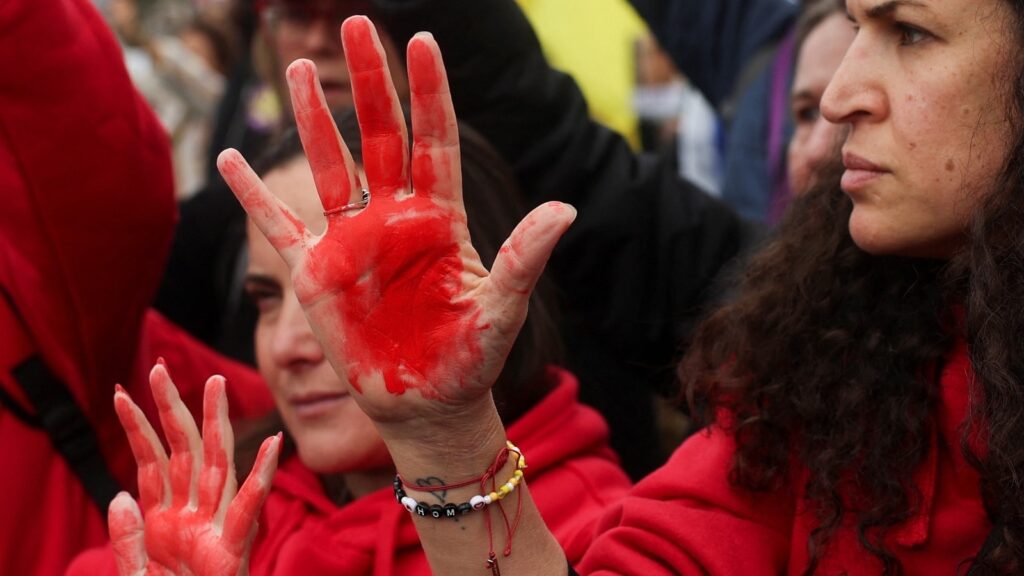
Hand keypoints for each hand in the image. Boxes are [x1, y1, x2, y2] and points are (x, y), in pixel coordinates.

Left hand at [109, 364, 280, 575]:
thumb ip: (126, 538)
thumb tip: (119, 493)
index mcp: (166, 521)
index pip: (150, 462)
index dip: (137, 427)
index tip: (123, 390)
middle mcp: (192, 516)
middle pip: (183, 451)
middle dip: (172, 409)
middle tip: (162, 368)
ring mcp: (213, 530)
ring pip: (216, 467)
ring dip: (215, 426)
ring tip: (215, 387)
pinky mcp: (232, 551)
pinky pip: (247, 509)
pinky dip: (261, 477)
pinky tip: (272, 446)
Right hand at [217, 17, 574, 426]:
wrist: (428, 406)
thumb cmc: (470, 361)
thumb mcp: (501, 311)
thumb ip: (523, 259)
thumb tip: (565, 208)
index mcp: (441, 219)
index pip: (434, 140)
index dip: (430, 92)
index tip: (424, 40)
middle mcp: (395, 218)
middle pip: (380, 135)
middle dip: (371, 81)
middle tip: (357, 24)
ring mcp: (353, 241)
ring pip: (330, 165)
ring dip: (315, 118)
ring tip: (302, 68)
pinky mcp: (317, 273)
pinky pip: (278, 225)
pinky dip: (253, 195)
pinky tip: (231, 158)